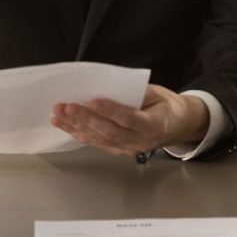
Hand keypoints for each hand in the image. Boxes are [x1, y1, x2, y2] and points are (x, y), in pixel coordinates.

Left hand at [50, 84, 208, 156]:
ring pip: (99, 139)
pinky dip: (78, 133)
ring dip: (76, 127)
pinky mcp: (118, 150)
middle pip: (109, 131)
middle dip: (85, 118)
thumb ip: (136, 93)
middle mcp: (140, 141)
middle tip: (66, 106)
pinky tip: (64, 125)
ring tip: (58, 115)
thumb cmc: (165, 105)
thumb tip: (109, 87)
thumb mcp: (157, 93)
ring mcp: (128, 149)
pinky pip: (97, 143)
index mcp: (153, 125)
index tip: (93, 100)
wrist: (178, 125)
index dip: (111, 110)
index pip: (129, 119)